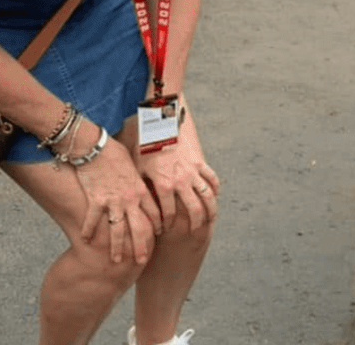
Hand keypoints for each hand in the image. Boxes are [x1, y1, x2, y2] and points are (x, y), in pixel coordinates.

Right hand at [74, 127, 162, 264]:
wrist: (96, 145)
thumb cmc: (116, 153)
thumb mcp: (135, 167)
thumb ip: (140, 182)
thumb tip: (146, 191)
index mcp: (143, 190)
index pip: (155, 215)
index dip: (157, 228)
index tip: (157, 239)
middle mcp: (131, 198)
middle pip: (140, 228)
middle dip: (142, 247)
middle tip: (142, 261)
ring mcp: (113, 201)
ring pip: (118, 230)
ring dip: (117, 247)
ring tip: (116, 261)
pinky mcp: (95, 200)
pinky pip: (93, 220)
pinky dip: (89, 231)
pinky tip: (86, 241)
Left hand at [138, 107, 218, 232]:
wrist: (162, 122)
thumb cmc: (145, 144)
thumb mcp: (139, 167)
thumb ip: (142, 187)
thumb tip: (140, 205)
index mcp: (163, 185)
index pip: (168, 213)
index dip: (167, 225)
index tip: (164, 230)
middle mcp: (181, 181)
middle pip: (194, 210)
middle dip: (194, 224)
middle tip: (193, 231)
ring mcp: (193, 172)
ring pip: (208, 197)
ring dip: (211, 210)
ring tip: (209, 220)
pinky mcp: (201, 162)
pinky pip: (212, 179)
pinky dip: (215, 189)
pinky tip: (215, 196)